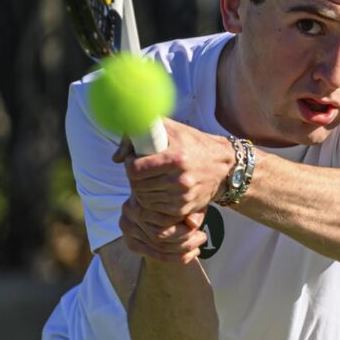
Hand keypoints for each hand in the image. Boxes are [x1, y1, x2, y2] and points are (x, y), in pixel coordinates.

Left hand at [112, 118, 234, 219]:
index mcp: (176, 157)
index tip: (133, 160)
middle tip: (139, 171)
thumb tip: (117, 158)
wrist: (222, 166)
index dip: (129, 164)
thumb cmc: (191, 143)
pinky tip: (156, 190)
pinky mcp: (185, 209)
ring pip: (144, 200)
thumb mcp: (169, 129)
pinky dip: (152, 201)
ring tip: (148, 179)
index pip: (135, 169)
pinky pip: (156, 210)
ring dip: (141, 190)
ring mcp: (183, 197)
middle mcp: (181, 179)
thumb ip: (138, 135)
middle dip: (133, 178)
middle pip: (137, 186)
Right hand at [118, 196, 207, 263]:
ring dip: (182, 250)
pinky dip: (175, 257)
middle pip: (158, 235)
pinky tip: (191, 254)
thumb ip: (193, 210)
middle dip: (183, 240)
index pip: (162, 219)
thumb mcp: (189, 200)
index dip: (182, 226)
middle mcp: (130, 210)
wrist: (162, 198)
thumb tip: (193, 224)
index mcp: (141, 194)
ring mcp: (127, 227)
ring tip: (198, 245)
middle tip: (202, 237)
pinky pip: (154, 254)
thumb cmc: (179, 196)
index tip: (198, 228)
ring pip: (158, 246)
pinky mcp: (130, 242)